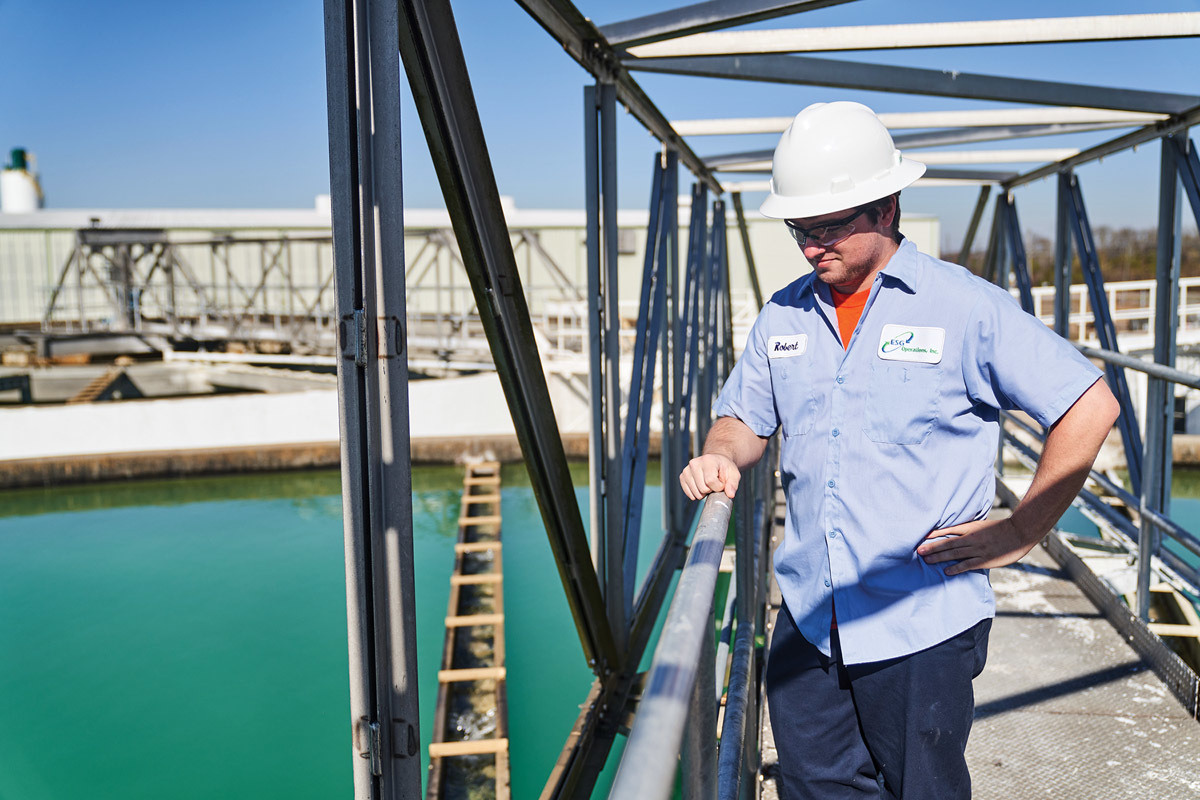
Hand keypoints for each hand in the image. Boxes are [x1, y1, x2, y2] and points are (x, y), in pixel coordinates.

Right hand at [679, 454, 740, 500]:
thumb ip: (733, 484)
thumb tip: (730, 495)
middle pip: (703, 489)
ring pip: (696, 493)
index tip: (722, 482)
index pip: (710, 481)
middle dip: (711, 490)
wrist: (715, 462)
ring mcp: (687, 470)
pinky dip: (697, 494)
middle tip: (715, 483)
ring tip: (708, 484)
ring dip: (704, 493)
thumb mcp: (734, 474)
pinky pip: (689, 494)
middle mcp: (695, 463)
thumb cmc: (724, 468)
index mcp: (708, 460)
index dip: (718, 487)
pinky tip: (701, 487)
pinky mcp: (682, 476)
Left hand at [916, 517, 1038, 575]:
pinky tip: (946, 571)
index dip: (935, 534)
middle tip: (918, 551)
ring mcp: (978, 549)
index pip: (949, 530)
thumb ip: (969, 529)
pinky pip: (968, 565)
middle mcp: (971, 538)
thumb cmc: (1001, 529)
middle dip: (932, 547)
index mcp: (970, 528)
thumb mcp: (982, 525)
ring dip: (939, 557)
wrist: (1019, 532)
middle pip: (948, 543)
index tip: (922, 537)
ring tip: (926, 560)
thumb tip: (955, 533)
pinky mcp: (985, 560)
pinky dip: (956, 568)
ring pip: (955, 554)